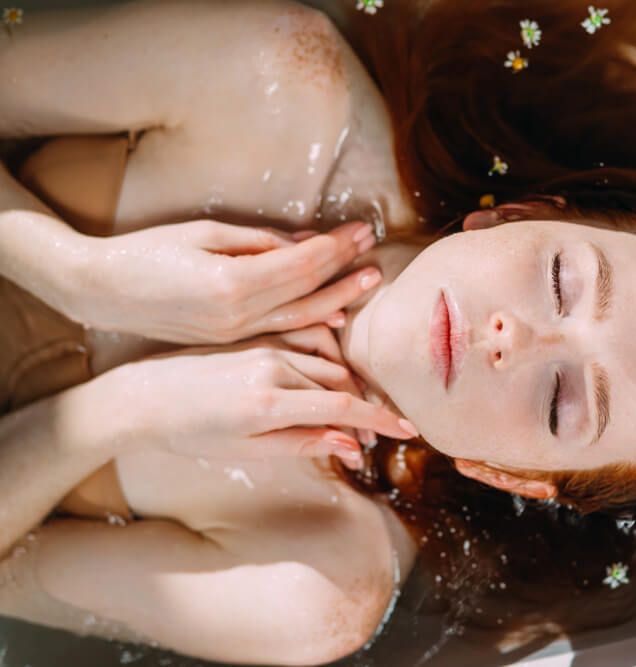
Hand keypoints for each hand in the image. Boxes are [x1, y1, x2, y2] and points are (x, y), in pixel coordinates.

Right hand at [65, 220, 379, 343]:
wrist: (100, 291)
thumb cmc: (147, 252)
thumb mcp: (203, 233)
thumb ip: (259, 241)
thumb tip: (306, 241)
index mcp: (232, 282)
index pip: (301, 263)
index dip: (335, 246)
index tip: (361, 229)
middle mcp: (238, 315)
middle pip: (308, 292)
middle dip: (345, 271)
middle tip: (373, 252)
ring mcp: (234, 334)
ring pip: (301, 319)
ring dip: (338, 299)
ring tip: (367, 281)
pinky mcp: (228, 342)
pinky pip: (281, 334)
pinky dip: (311, 325)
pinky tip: (335, 315)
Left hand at [99, 326, 417, 468]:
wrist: (143, 396)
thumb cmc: (189, 432)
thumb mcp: (246, 449)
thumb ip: (303, 443)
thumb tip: (352, 447)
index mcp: (267, 400)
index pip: (342, 407)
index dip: (380, 419)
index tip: (408, 430)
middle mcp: (271, 365)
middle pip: (341, 382)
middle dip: (366, 409)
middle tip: (376, 436)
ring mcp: (265, 345)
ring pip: (328, 362)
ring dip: (350, 385)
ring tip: (358, 411)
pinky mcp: (259, 336)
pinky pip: (309, 342)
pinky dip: (331, 358)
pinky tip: (338, 373)